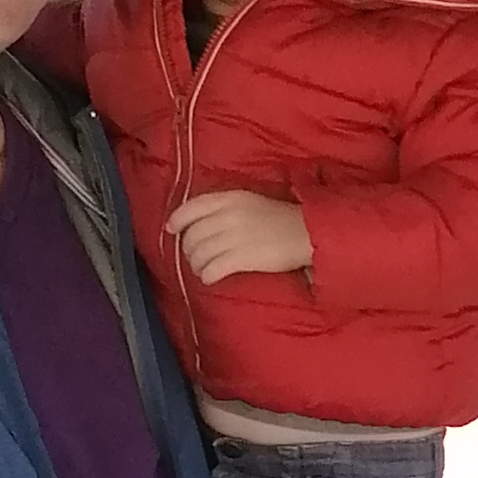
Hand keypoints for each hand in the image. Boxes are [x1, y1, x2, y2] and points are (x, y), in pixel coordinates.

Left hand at [169, 187, 313, 282]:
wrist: (307, 233)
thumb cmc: (282, 218)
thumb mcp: (252, 202)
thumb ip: (226, 208)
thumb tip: (201, 224)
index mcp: (231, 198)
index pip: (192, 207)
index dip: (177, 219)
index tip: (170, 229)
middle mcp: (228, 216)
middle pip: (193, 235)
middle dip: (189, 250)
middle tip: (196, 258)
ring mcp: (234, 237)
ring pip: (199, 254)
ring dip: (197, 265)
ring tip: (203, 270)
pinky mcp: (241, 258)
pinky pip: (212, 269)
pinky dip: (207, 276)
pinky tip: (211, 278)